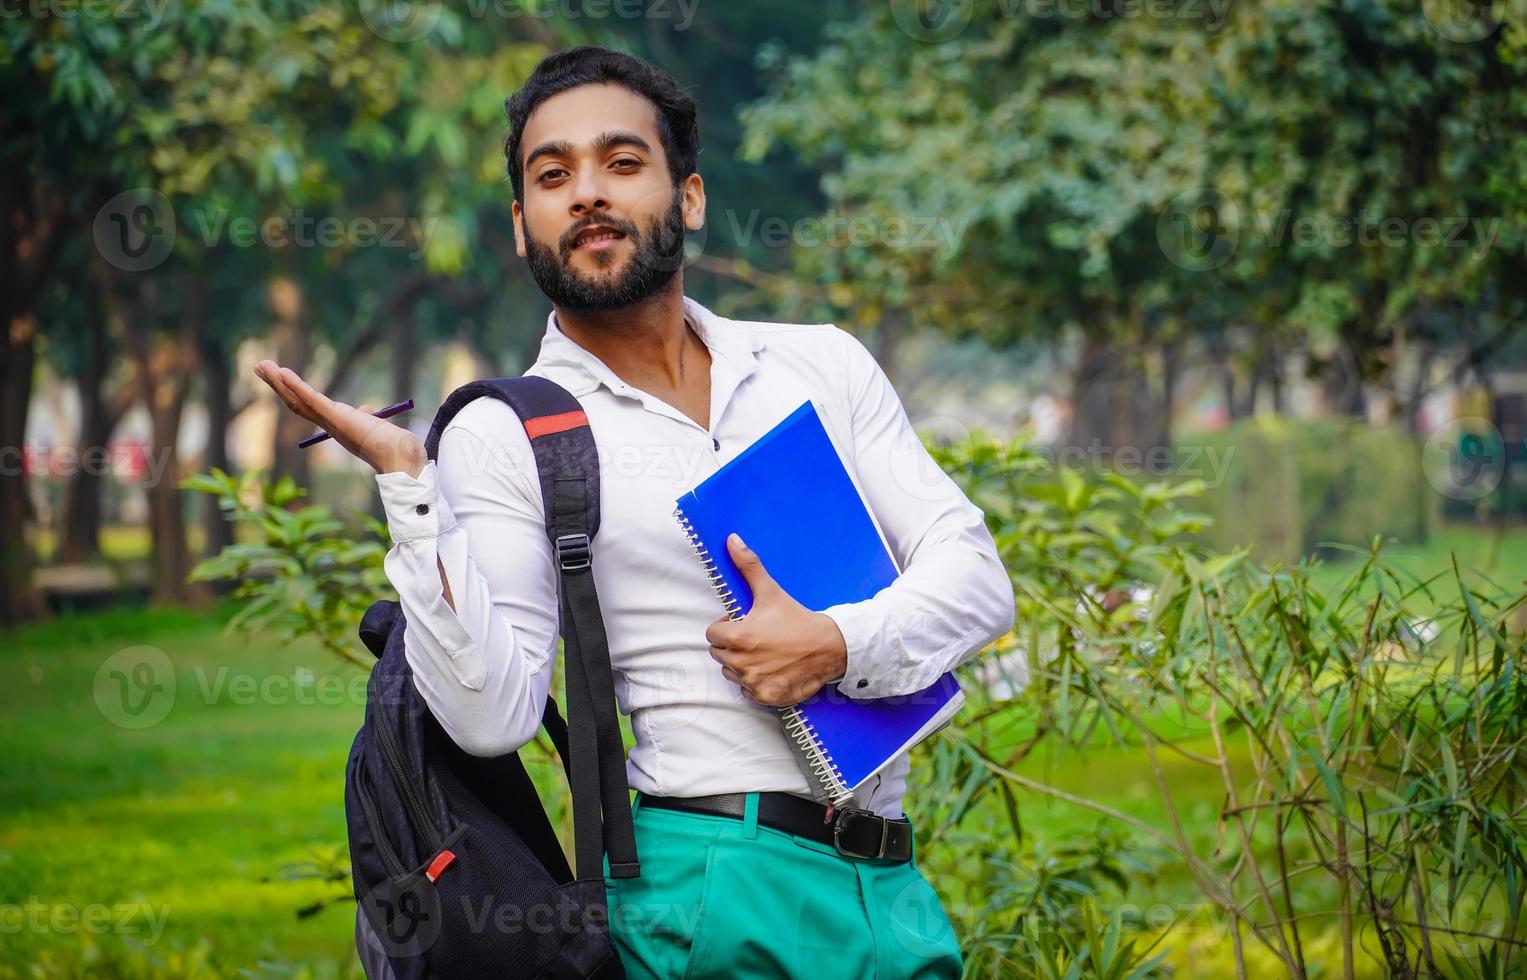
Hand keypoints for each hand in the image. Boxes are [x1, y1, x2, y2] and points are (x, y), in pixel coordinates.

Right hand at [253, 361, 425, 475]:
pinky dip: (297, 386)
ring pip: (298, 401)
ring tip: (262, 365)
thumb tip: (367, 411)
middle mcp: (329, 426)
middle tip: (259, 366)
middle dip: (277, 384)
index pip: (307, 407)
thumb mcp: (376, 426)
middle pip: (296, 402)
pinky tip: (283, 373)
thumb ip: (367, 418)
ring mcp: (331, 422)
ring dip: (279, 382)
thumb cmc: (394, 446)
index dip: (291, 392)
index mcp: (336, 427)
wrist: (401, 460)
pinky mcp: (337, 418)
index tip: (279, 378)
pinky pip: (313, 400)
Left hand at [705, 534, 847, 706]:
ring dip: (742, 665)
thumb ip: (748, 566)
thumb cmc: (798, 619)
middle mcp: (741, 663)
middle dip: (732, 646)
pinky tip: (772, 669)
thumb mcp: (771, 592)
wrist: (829, 647)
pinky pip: (747, 691)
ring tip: (764, 653)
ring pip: (732, 673)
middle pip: (720, 654)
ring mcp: (753, 682)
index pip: (712, 635)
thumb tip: (732, 540)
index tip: (743, 624)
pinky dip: (756, 683)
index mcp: (738, 637)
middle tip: (755, 638)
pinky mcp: (765, 696)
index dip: (726, 628)